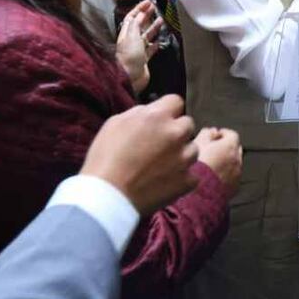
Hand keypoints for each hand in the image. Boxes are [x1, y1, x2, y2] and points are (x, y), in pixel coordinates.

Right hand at [80, 95, 198, 214]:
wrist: (108, 196)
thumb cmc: (105, 159)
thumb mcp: (115, 123)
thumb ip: (139, 113)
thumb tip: (150, 111)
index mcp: (157, 116)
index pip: (175, 101)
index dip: (167, 111)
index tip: (160, 121)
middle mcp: (176, 133)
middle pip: (187, 124)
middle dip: (176, 131)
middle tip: (159, 145)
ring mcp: (184, 158)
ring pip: (192, 149)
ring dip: (181, 154)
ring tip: (160, 166)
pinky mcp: (187, 180)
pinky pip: (191, 174)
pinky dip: (181, 177)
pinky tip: (164, 182)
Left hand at [115, 1, 163, 93]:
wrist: (130, 77)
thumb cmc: (129, 56)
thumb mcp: (132, 36)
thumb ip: (137, 24)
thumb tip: (140, 13)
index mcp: (126, 33)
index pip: (132, 17)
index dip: (139, 8)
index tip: (148, 2)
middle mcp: (131, 40)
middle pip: (139, 25)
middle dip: (146, 15)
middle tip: (155, 8)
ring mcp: (137, 50)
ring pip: (146, 36)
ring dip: (153, 27)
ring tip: (161, 20)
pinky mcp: (144, 59)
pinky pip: (150, 49)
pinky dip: (155, 44)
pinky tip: (160, 40)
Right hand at [195, 127, 242, 194]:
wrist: (197, 196)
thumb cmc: (195, 170)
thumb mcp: (196, 145)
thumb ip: (205, 134)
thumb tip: (210, 131)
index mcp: (229, 147)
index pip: (231, 134)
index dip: (222, 133)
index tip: (214, 135)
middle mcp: (237, 160)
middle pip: (235, 149)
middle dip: (225, 147)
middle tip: (212, 148)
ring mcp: (236, 175)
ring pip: (233, 164)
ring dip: (225, 162)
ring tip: (210, 164)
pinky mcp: (233, 188)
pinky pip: (231, 177)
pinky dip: (225, 175)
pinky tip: (211, 177)